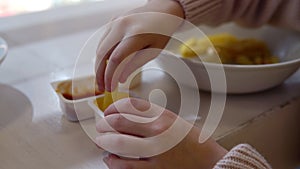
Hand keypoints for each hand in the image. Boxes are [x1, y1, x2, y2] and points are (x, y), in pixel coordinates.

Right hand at [95, 0, 183, 91]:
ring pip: (100, 47)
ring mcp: (115, 22)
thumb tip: (120, 78)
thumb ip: (136, 64)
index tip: (110, 87)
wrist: (162, 10)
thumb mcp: (154, 50)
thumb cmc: (162, 30)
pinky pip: (103, 40)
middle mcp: (121, 26)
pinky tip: (105, 65)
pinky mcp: (113, 21)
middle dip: (99, 73)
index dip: (110, 76)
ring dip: (98, 65)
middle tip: (102, 87)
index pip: (115, 59)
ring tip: (103, 79)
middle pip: (102, 54)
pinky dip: (102, 55)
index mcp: (135, 34)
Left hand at [96, 98, 226, 168]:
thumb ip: (152, 117)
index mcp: (164, 116)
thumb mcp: (175, 122)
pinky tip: (110, 158)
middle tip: (100, 126)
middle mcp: (158, 131)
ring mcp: (156, 151)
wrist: (211, 162)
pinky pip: (125, 165)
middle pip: (120, 121)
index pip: (130, 105)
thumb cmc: (194, 143)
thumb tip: (127, 115)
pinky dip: (113, 161)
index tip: (108, 111)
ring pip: (119, 142)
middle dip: (104, 123)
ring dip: (104, 141)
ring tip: (101, 141)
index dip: (114, 107)